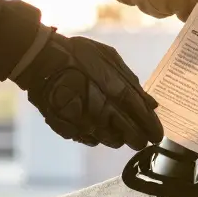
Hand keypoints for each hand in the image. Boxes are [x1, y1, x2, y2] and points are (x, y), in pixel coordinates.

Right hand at [13, 31, 163, 149]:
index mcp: (116, 92)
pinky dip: (96, 134)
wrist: (39, 61)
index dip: (152, 128)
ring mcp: (85, 123)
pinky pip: (91, 139)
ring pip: (112, 141)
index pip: (142, 117)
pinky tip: (95, 123)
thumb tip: (151, 103)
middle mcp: (103, 112)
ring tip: (116, 127)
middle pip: (130, 137)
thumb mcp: (109, 58)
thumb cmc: (76, 55)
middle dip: (138, 138)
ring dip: (118, 137)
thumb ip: (131, 81)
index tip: (157, 135)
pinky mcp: (70, 130)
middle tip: (142, 137)